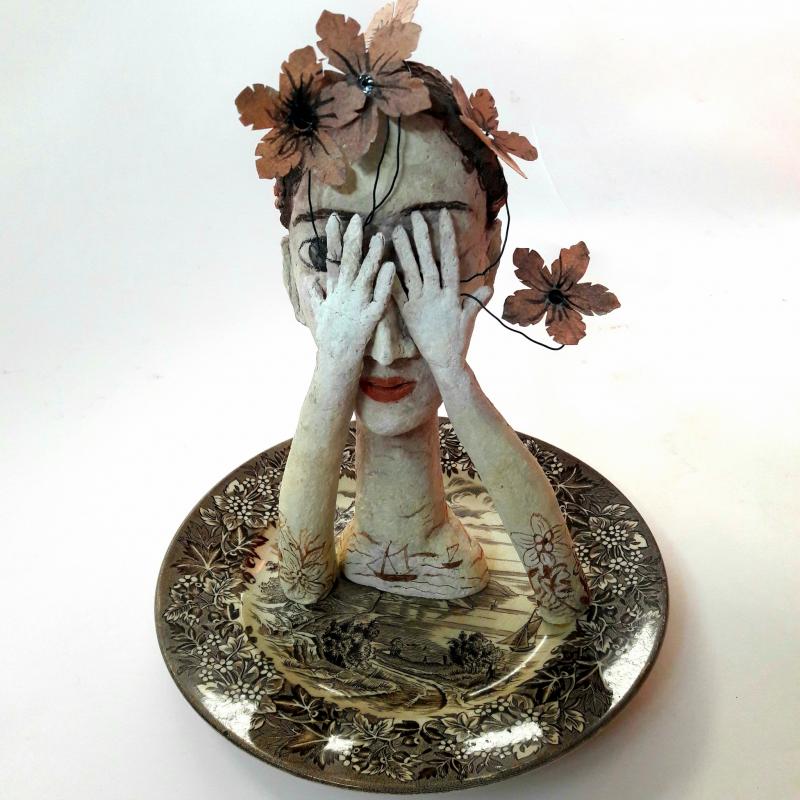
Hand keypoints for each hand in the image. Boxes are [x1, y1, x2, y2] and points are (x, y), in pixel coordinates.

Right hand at [302, 213, 395, 373]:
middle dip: (353, 238)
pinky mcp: (370, 317)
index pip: (333, 258)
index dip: (333, 238)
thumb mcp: (319, 313)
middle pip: (349, 261)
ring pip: (366, 274)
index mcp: (335, 290)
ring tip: (379, 237)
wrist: (336, 360)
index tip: (334, 219)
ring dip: (372, 254)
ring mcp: (357, 304)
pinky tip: (390, 267)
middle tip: (357, 218)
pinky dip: (384, 281)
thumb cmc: (329, 337)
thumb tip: (309, 278)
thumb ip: (316, 294)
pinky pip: (380, 296)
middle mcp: (345, 293)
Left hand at [391, 209, 492, 375]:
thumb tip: (489, 288)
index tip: (443, 217)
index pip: (450, 260)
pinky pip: (397, 293)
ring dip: (404, 251)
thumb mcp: (469, 318)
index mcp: (452, 293)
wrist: (445, 361)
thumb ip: (476, 301)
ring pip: (411, 272)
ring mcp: (421, 303)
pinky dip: (390, 278)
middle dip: (422, 237)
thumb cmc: (458, 340)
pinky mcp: (408, 313)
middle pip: (428, 261)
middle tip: (415, 215)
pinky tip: (383, 262)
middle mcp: (436, 295)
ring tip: (396, 230)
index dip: (447, 237)